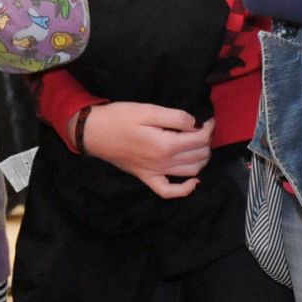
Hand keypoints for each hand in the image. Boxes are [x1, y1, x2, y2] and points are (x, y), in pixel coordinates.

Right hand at [75, 102, 213, 199]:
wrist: (94, 132)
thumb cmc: (119, 118)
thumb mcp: (148, 110)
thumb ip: (175, 117)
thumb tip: (195, 123)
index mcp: (165, 144)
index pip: (199, 139)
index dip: (208, 128)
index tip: (207, 119)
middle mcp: (163, 163)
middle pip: (199, 155)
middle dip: (206, 141)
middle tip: (202, 128)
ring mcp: (155, 173)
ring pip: (191, 172)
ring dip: (201, 159)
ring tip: (198, 144)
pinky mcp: (147, 178)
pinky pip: (169, 192)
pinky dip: (185, 190)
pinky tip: (192, 181)